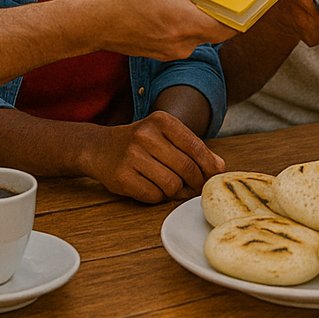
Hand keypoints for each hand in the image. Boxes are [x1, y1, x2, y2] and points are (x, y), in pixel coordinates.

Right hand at [79, 110, 224, 201]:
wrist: (99, 148)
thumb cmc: (140, 143)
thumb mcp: (166, 136)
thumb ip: (193, 148)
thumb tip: (219, 166)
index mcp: (161, 121)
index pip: (195, 146)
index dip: (208, 166)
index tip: (214, 177)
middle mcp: (146, 135)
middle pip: (186, 168)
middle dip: (196, 182)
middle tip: (197, 187)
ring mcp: (132, 156)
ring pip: (172, 184)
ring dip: (177, 191)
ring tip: (173, 186)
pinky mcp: (122, 177)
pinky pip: (154, 196)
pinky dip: (158, 197)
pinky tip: (154, 188)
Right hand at [96, 0, 236, 59]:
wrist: (88, 22)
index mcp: (188, 25)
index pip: (230, 28)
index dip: (242, 13)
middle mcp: (183, 44)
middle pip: (214, 29)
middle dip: (217, 8)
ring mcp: (170, 50)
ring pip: (196, 32)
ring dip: (196, 14)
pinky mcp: (158, 50)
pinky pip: (180, 36)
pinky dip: (181, 20)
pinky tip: (170, 1)